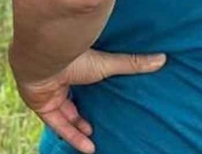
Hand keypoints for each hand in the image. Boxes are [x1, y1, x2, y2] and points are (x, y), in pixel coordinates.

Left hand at [15, 49, 165, 153]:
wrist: (42, 58)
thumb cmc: (74, 57)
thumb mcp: (106, 64)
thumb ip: (132, 64)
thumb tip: (163, 58)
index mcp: (68, 67)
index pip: (77, 81)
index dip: (88, 94)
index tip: (104, 106)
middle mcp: (55, 79)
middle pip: (67, 100)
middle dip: (79, 115)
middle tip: (96, 126)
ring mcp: (45, 92)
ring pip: (61, 114)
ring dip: (77, 128)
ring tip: (94, 139)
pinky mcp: (38, 104)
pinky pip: (55, 123)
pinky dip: (70, 135)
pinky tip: (88, 148)